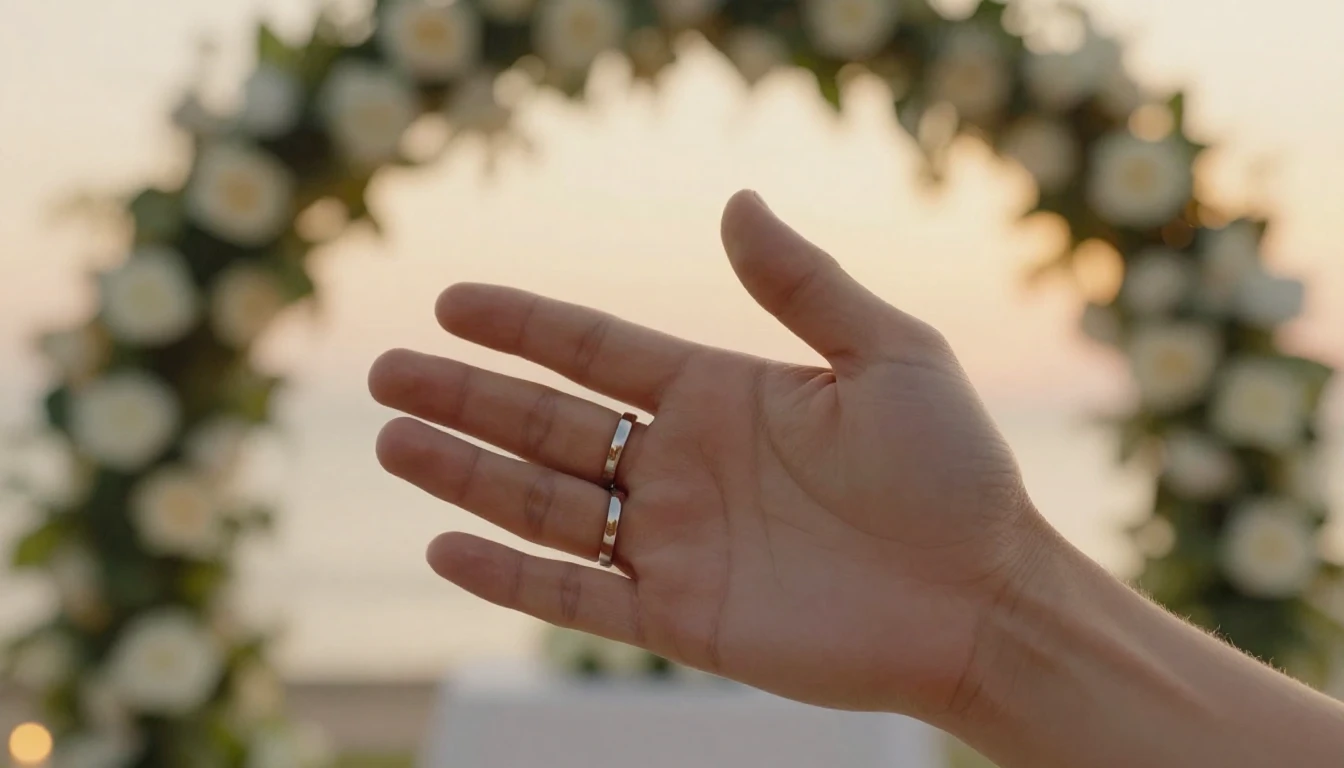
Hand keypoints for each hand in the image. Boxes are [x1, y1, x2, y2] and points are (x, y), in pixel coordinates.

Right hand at [368, 191, 1053, 717]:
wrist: (984, 601)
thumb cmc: (953, 472)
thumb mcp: (888, 354)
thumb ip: (803, 282)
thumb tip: (736, 201)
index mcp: (718, 393)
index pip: (594, 351)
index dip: (522, 325)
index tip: (451, 302)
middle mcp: (680, 463)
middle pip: (545, 423)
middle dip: (465, 396)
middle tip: (383, 373)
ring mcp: (673, 541)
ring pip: (543, 503)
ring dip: (465, 476)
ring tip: (393, 440)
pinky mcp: (679, 616)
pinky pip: (576, 595)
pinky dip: (509, 576)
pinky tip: (446, 549)